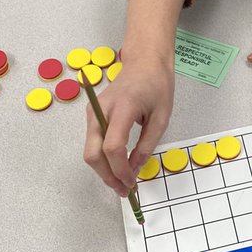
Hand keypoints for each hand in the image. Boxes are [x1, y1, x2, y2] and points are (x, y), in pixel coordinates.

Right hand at [82, 52, 173, 195]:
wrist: (144, 61)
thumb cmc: (156, 84)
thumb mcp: (162, 118)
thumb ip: (147, 146)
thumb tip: (135, 169)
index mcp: (123, 107)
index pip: (113, 146)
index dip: (121, 170)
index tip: (132, 183)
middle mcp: (101, 109)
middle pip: (92, 153)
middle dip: (106, 176)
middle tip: (123, 191)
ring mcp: (93, 111)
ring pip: (89, 151)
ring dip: (103, 170)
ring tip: (122, 182)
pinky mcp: (92, 114)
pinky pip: (92, 142)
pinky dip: (102, 158)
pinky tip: (117, 166)